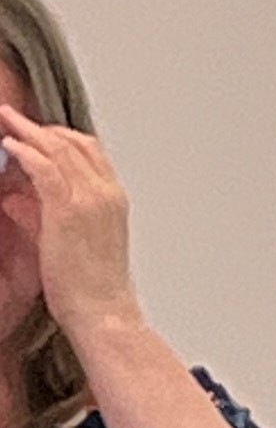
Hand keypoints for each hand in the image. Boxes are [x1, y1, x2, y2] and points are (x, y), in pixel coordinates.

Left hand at [0, 113, 143, 347]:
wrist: (103, 312)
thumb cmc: (90, 287)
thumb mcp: (67, 243)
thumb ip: (42, 214)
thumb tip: (15, 197)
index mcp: (113, 200)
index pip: (89, 152)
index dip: (59, 136)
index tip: (34, 129)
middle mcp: (106, 194)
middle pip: (75, 143)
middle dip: (40, 126)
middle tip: (13, 115)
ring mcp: (90, 200)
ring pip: (60, 149)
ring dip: (28, 131)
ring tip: (6, 120)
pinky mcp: (68, 211)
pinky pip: (45, 168)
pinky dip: (26, 151)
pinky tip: (9, 144)